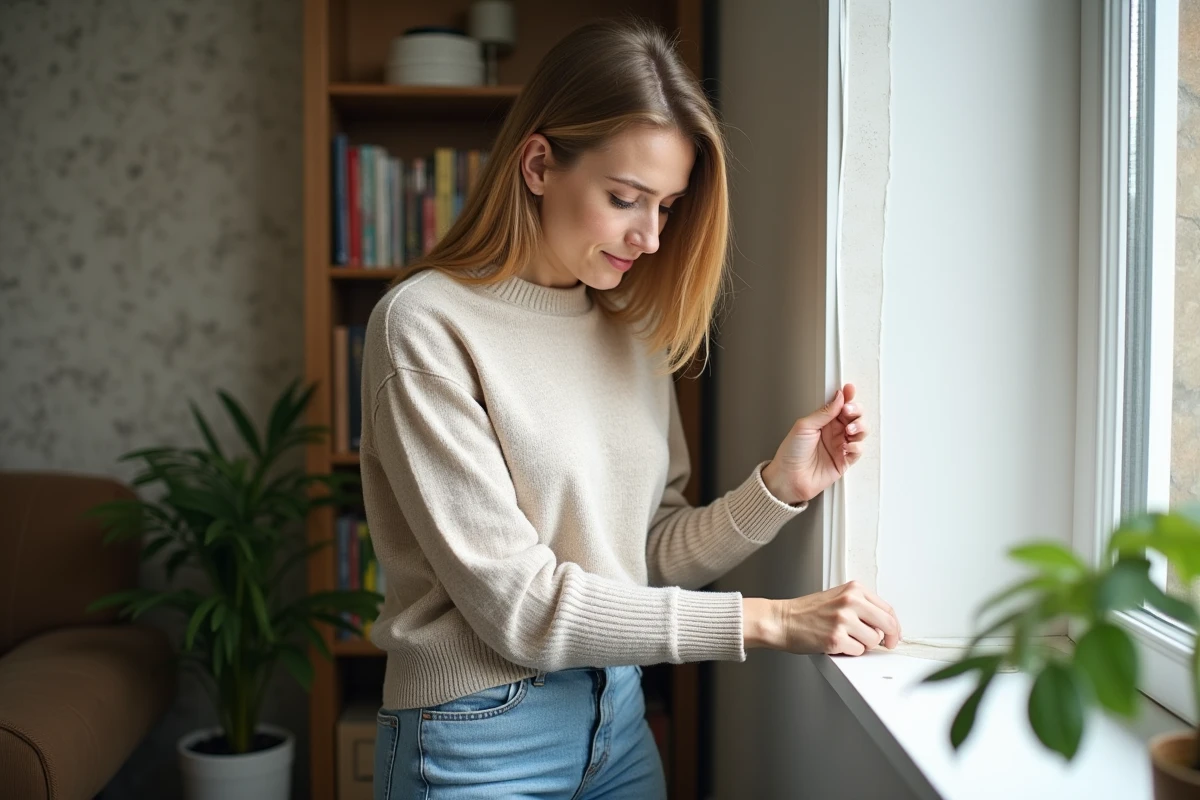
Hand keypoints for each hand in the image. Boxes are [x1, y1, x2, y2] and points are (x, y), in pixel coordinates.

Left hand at [761, 383, 867, 504]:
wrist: (788, 478)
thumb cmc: (790, 454)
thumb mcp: (804, 426)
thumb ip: (824, 412)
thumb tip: (838, 397)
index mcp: (823, 421)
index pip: (840, 405)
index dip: (847, 396)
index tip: (849, 390)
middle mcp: (833, 432)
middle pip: (855, 416)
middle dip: (856, 411)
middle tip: (848, 412)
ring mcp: (840, 446)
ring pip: (861, 431)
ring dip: (859, 427)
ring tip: (848, 431)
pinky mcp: (844, 461)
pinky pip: (858, 450)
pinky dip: (856, 446)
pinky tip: (846, 447)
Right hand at [777, 581, 900, 655]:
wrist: (782, 620)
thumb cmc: (806, 611)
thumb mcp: (837, 598)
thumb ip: (861, 605)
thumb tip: (884, 623)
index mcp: (853, 589)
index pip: (887, 609)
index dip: (894, 626)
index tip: (893, 634)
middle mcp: (850, 602)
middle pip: (887, 625)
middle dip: (888, 638)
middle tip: (885, 643)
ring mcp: (843, 620)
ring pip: (873, 641)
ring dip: (863, 645)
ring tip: (847, 639)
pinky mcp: (836, 639)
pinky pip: (858, 652)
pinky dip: (850, 652)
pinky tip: (837, 644)